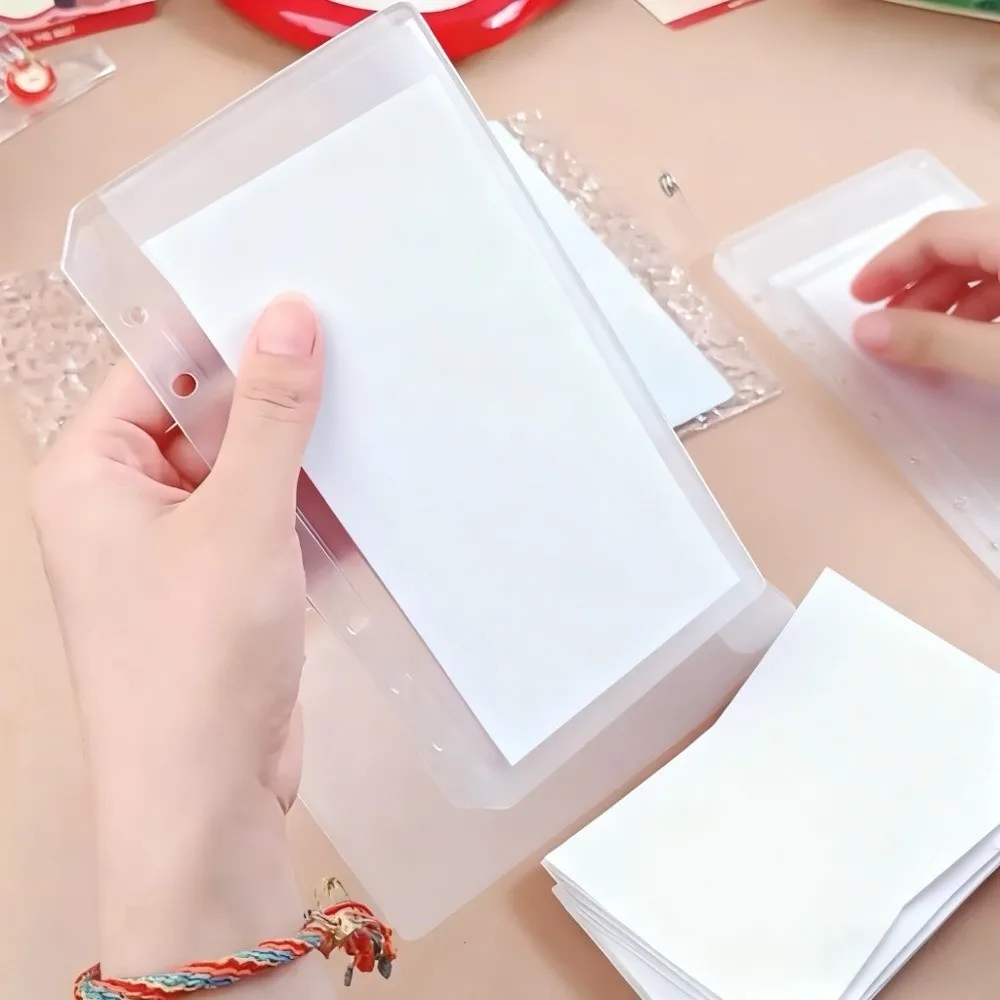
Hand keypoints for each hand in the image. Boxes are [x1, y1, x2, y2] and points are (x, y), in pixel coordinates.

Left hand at [31, 294, 329, 993]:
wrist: (206, 800)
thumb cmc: (193, 660)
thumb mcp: (239, 518)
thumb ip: (267, 415)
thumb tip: (286, 315)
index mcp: (91, 473)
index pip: (159, 369)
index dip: (228, 332)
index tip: (304, 302)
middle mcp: (124, 505)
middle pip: (206, 418)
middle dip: (276, 399)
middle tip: (356, 352)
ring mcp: (175, 550)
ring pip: (244, 471)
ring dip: (301, 457)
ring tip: (374, 413)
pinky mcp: (222, 587)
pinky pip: (266, 521)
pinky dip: (308, 508)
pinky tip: (365, 490)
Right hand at [851, 206, 999, 384]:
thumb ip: (938, 341)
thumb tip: (867, 331)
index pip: (939, 232)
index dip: (891, 264)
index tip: (859, 300)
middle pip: (964, 244)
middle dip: (919, 287)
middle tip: (890, 332)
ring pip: (991, 260)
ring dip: (952, 299)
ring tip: (931, 345)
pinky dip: (987, 304)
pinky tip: (975, 341)